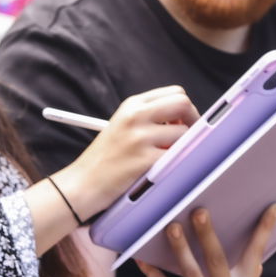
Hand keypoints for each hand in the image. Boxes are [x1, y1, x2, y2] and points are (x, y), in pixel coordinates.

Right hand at [55, 86, 197, 217]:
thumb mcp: (123, 125)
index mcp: (132, 105)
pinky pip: (177, 157)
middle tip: (186, 138)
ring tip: (165, 157)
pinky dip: (176, 164)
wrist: (83, 184)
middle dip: (193, 121)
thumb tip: (186, 119)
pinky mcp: (145, 160)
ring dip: (182, 148)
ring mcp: (140, 137)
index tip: (185, 122)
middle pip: (183, 104)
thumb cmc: (105, 158)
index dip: (186, 108)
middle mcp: (136, 116)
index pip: (176, 93)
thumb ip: (151, 116)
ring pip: (185, 134)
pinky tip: (163, 169)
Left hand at [143, 205, 275, 276]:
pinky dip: (154, 273)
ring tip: (172, 227)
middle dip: (207, 234)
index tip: (274, 206)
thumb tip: (242, 228)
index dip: (265, 230)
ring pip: (192, 273)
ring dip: (181, 249)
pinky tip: (142, 258)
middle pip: (217, 260)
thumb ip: (242, 268)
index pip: (256, 253)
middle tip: (199, 211)